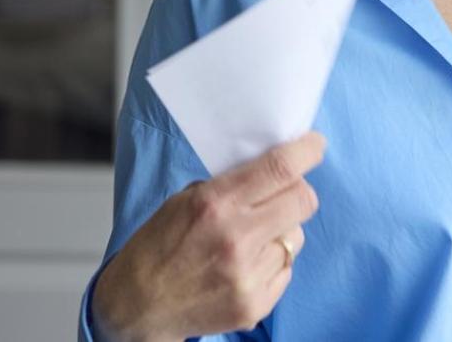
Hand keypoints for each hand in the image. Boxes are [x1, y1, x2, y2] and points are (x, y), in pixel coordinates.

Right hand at [92, 131, 327, 340]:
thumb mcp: (186, 199)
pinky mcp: (256, 305)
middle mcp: (236, 238)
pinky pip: (286, 268)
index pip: (281, 168)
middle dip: (298, 191)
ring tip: (251, 239)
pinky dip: (273, 263)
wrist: (137, 306)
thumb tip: (278, 168)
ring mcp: (248, 275)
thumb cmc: (159, 245)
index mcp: (216, 204)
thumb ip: (233, 184)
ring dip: (281, 231)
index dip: (307, 151)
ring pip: (296, 236)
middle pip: (303, 200)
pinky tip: (245, 267)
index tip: (314, 145)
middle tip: (283, 194)